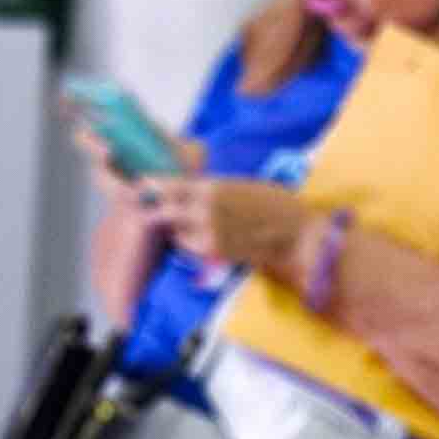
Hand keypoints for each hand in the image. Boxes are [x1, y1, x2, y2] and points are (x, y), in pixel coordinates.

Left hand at [142, 175, 313, 272]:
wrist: (296, 233)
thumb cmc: (272, 203)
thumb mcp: (238, 185)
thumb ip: (208, 188)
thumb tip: (181, 189)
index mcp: (212, 186)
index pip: (167, 185)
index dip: (151, 186)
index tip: (142, 185)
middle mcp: (205, 209)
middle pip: (162, 210)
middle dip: (155, 209)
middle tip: (152, 208)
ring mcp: (208, 233)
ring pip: (173, 231)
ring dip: (173, 227)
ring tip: (183, 223)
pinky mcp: (214, 253)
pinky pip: (189, 247)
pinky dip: (188, 243)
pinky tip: (199, 237)